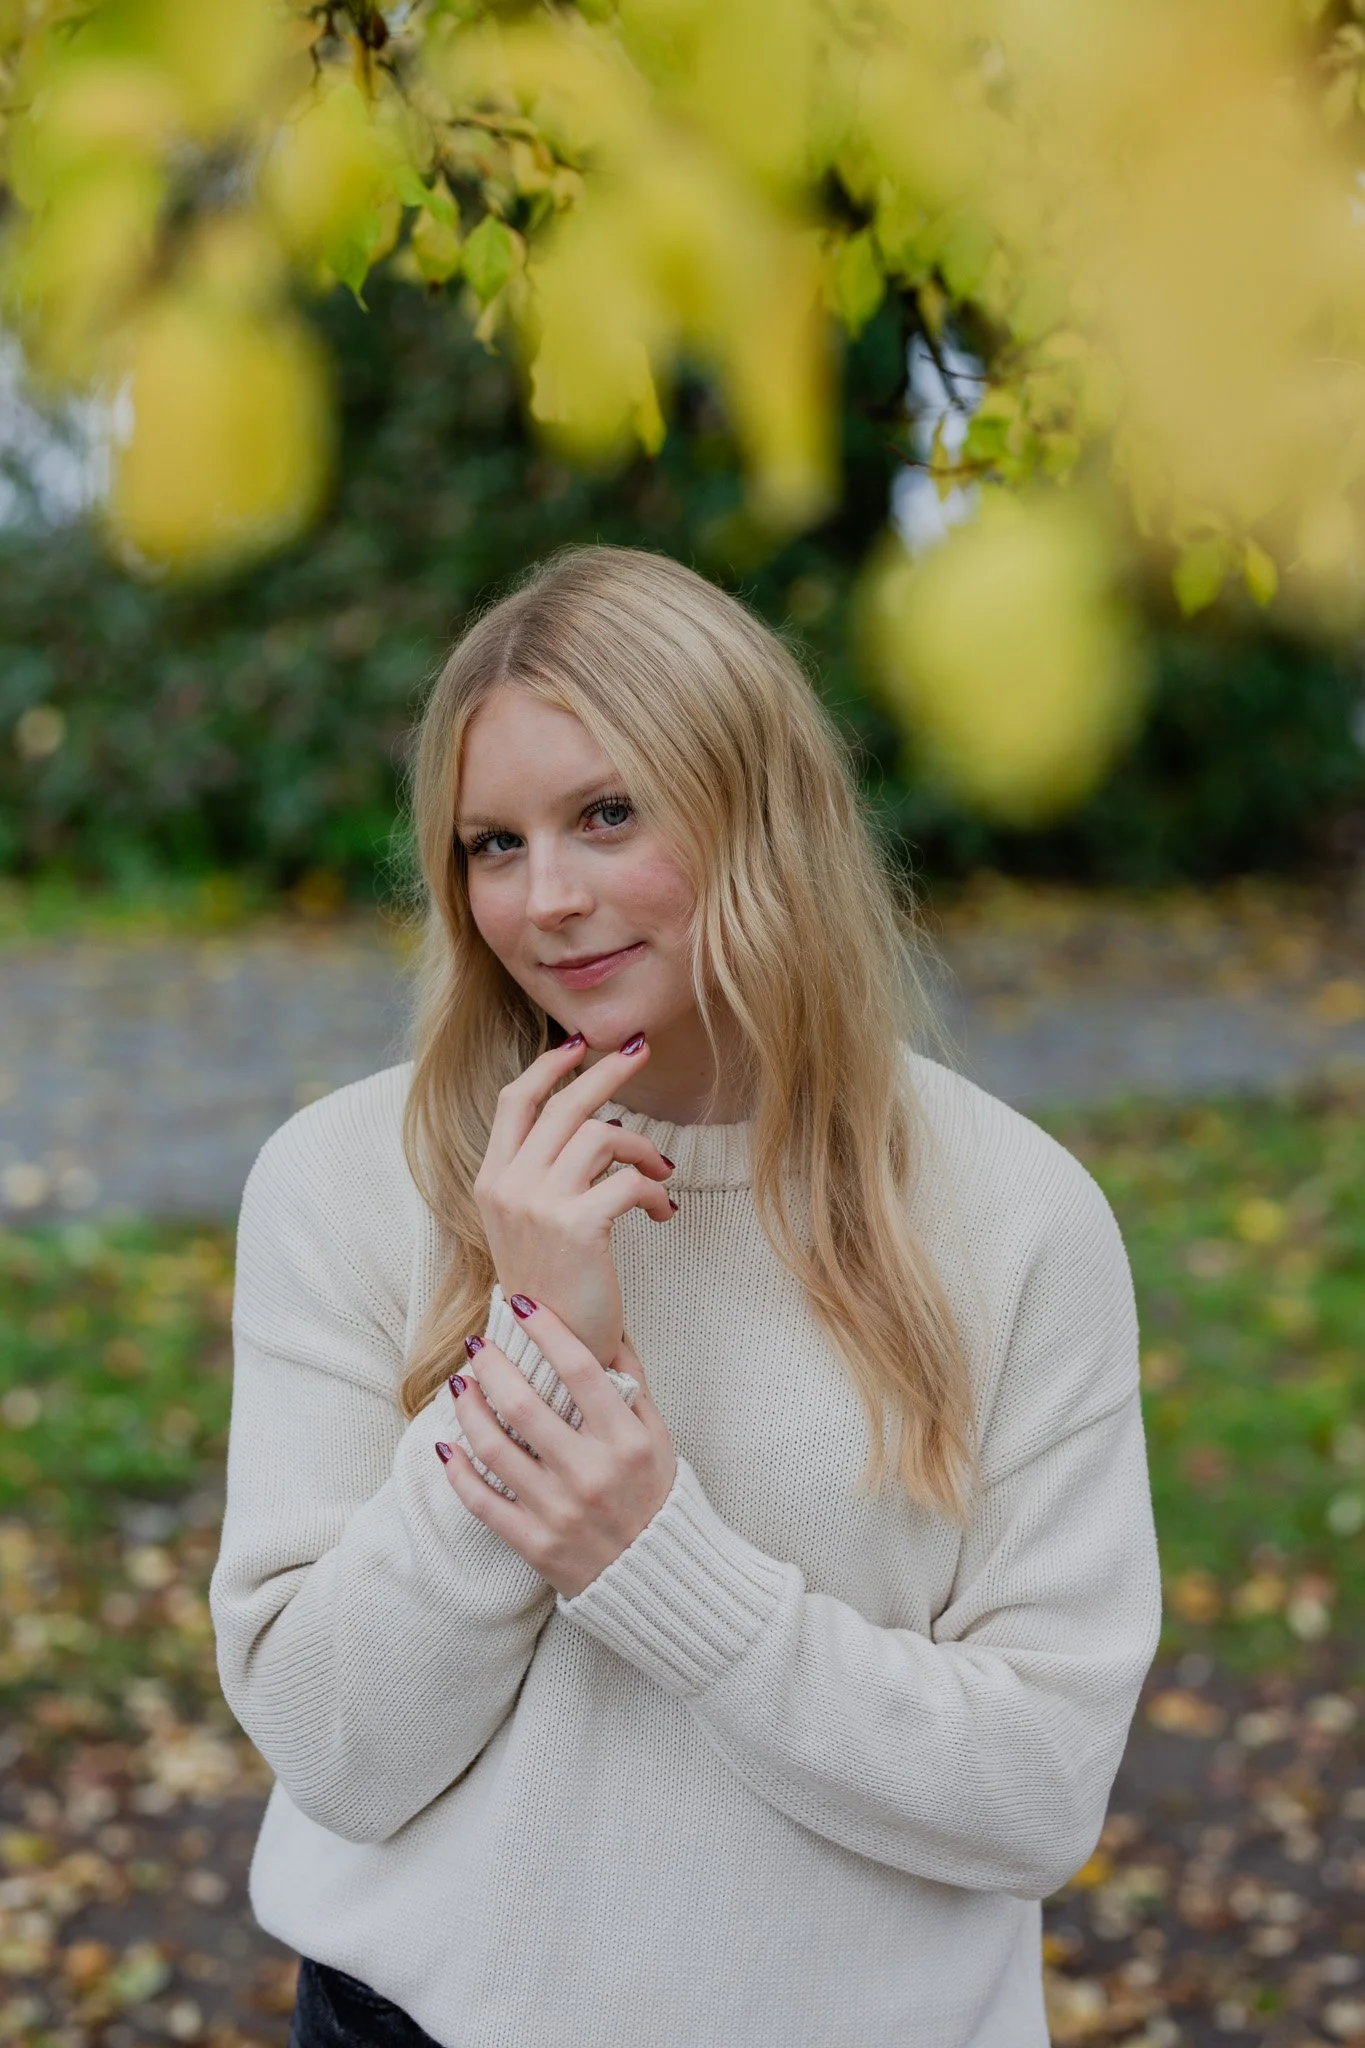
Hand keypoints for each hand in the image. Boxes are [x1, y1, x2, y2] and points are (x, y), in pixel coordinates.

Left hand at [435, 1296, 677, 1599]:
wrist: (658, 1578)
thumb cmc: (657, 1496)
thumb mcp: (659, 1437)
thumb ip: (632, 1383)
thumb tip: (607, 1328)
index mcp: (627, 1441)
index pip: (580, 1369)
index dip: (546, 1329)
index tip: (521, 1303)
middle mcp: (591, 1473)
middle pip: (523, 1404)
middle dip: (491, 1364)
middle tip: (476, 1345)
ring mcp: (559, 1510)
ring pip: (494, 1449)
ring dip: (467, 1409)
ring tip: (459, 1386)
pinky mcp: (534, 1543)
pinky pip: (482, 1502)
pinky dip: (458, 1471)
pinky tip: (448, 1445)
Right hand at [473, 1032, 675, 1365]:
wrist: (552, 1354)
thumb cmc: (551, 1289)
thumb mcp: (528, 1225)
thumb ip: (541, 1174)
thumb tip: (592, 1121)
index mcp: (491, 1180)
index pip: (515, 1101)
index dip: (548, 1066)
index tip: (579, 1045)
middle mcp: (508, 1186)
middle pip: (564, 1103)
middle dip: (608, 1069)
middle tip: (641, 1049)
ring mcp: (539, 1205)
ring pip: (602, 1133)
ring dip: (642, 1145)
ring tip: (662, 1168)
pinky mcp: (577, 1227)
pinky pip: (630, 1180)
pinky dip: (656, 1189)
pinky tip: (663, 1212)